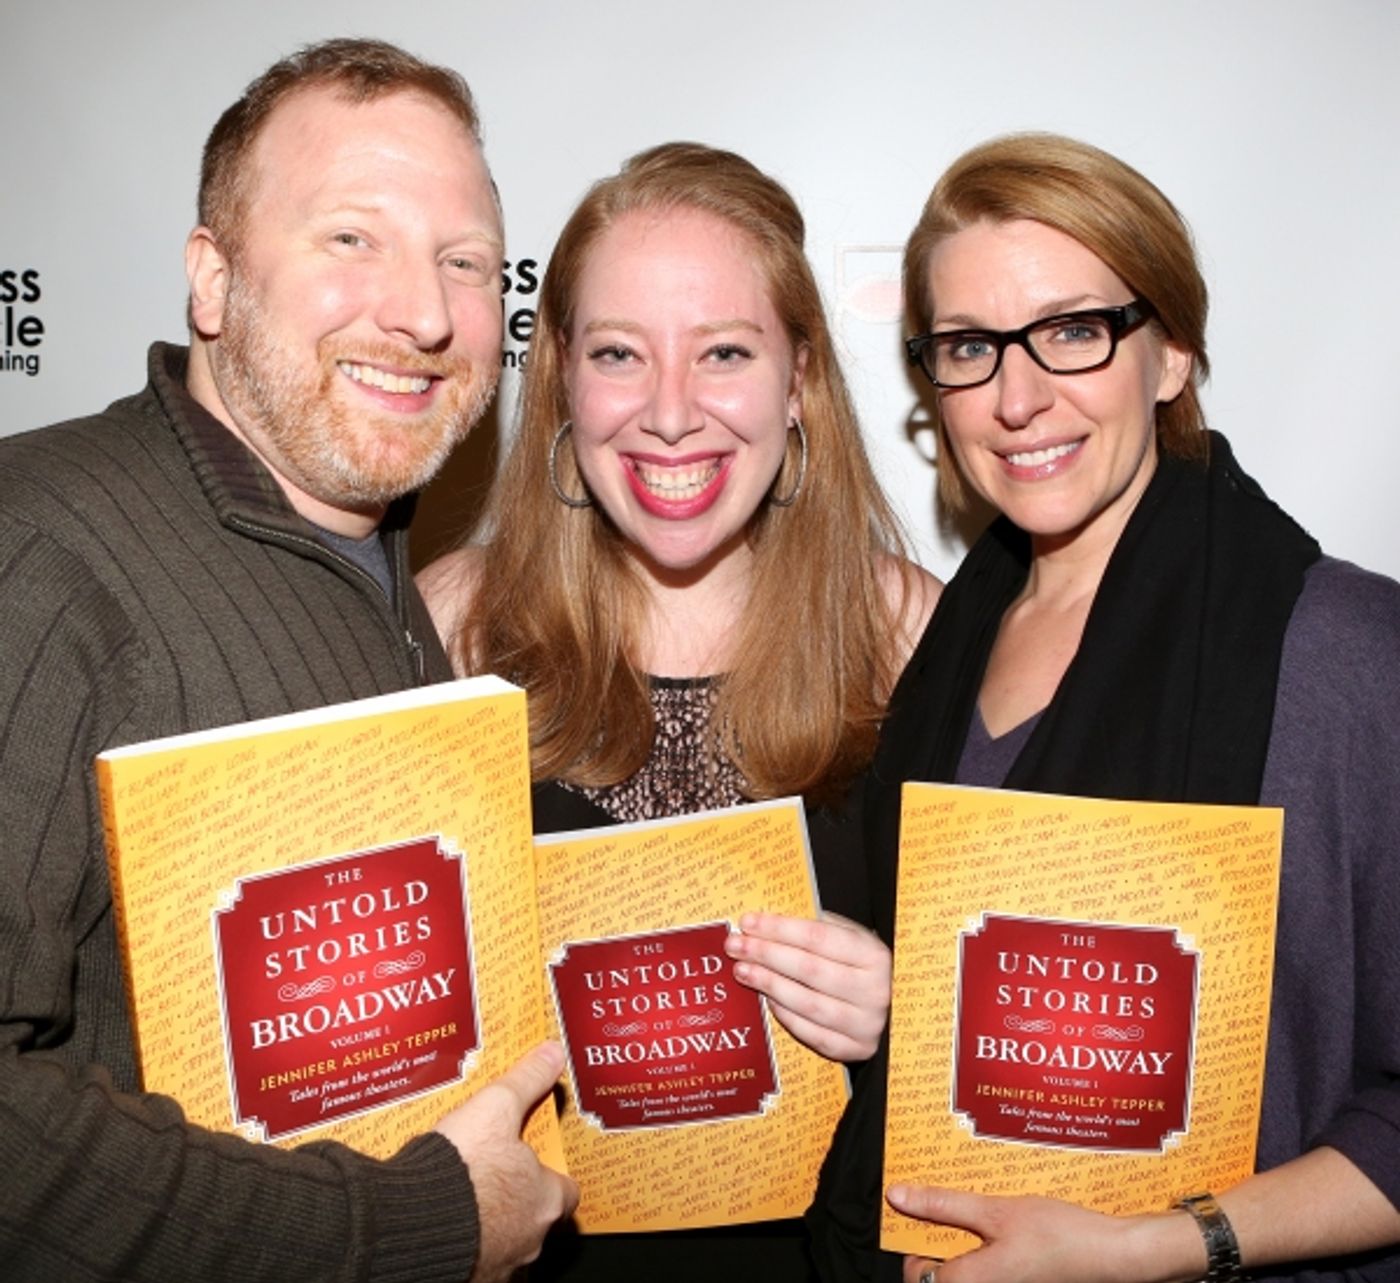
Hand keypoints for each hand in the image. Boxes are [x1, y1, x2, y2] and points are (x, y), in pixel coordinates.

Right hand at [435, 1042, 579, 1281]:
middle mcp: (529, 1238)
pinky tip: (447, 1224)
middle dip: (518, 1200)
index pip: (566, 1191)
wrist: (410, 1222)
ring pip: (507, 1245)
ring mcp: (499, 1264)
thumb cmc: (460, 1169)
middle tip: (495, 1177)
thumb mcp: (495, 1107)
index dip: (551, 1174)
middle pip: (536, 1219)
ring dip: (493, 1225)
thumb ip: (526, 1081)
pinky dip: (467, 1245)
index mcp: (545, 1199)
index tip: (534, 1160)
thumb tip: (551, 1054)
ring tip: (468, 1201)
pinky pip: (476, 1263)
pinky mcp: (468, 1278)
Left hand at [725, 911, 889, 1060]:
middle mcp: (874, 991)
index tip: (748, 921)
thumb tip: (770, 924)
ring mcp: (866, 1024)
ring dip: (769, 984)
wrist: (899, 1010)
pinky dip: (785, 1015)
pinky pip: (812, 1033)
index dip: (779, 928)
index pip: (817, 937)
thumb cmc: (865, 967)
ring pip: (807, 1003)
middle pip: (808, 969)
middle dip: (766, 954)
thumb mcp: (855, 939)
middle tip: (735, 945)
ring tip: (742, 970)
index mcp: (874, 956)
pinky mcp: (856, 1049)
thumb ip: (822, 929)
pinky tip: (766, 999)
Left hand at [885, 1184, 1201, 1282]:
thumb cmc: (1059, 1236)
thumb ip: (944, 1205)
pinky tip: (1003, 1223)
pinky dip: (986, 1245)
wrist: (1113, 1256)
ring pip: (966, 1265)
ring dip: (965, 1238)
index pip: (917, 1274)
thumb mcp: (995, 1212)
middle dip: (941, 1236)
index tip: (923, 1210)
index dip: (913, 1241)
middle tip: (955, 1204)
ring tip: (981, 1209)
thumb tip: (898, 1196)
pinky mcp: (1018, 1282)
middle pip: (940, 1270)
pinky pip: (988, 1266)